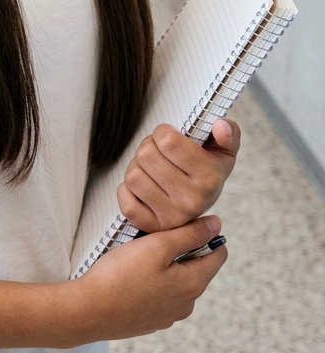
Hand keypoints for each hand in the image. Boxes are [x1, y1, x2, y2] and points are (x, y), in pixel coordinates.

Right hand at [76, 214, 227, 340]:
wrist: (88, 311)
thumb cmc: (121, 276)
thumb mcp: (157, 246)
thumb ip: (189, 234)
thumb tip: (216, 225)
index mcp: (193, 285)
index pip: (218, 254)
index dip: (205, 233)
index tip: (181, 224)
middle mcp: (186, 304)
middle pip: (196, 266)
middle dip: (181, 249)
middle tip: (153, 237)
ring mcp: (168, 316)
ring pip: (177, 281)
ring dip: (165, 265)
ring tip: (138, 255)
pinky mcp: (150, 320)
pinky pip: (160, 294)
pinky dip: (152, 281)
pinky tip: (131, 276)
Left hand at [116, 119, 240, 231]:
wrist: (200, 202)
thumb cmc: (207, 168)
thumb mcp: (223, 149)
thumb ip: (228, 132)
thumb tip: (221, 125)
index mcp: (210, 179)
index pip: (167, 140)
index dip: (163, 132)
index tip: (170, 139)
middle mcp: (192, 202)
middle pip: (146, 155)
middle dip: (149, 147)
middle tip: (160, 153)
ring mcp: (172, 218)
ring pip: (133, 176)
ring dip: (137, 167)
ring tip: (152, 169)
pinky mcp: (151, 226)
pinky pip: (125, 200)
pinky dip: (126, 190)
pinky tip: (144, 187)